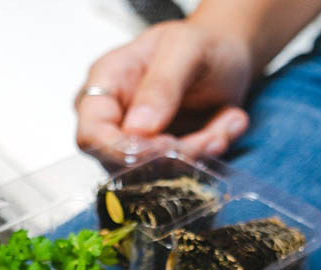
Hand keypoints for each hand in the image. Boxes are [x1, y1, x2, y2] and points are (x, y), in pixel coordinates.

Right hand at [75, 20, 252, 161]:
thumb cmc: (201, 44)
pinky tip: (227, 124)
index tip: (166, 145)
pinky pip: (183, 174)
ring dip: (198, 154)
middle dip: (174, 155)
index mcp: (105, 84)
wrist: (229, 55)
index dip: (122, 151)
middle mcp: (115, 121)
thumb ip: (161, 85)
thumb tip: (137, 129)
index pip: (91, 136)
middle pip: (126, 164)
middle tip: (213, 135)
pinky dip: (211, 154)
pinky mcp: (165, 161)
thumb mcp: (185, 49)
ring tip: (228, 122)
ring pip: (157, 175)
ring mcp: (139, 145)